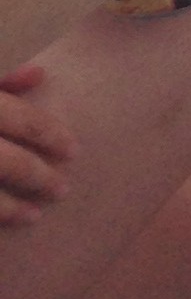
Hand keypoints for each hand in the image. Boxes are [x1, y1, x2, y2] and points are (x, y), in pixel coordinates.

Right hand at [0, 64, 72, 224]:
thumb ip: (2, 81)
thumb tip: (40, 73)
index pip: (24, 120)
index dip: (52, 136)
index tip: (75, 152)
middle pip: (8, 162)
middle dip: (38, 177)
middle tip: (63, 190)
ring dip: (10, 207)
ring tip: (35, 216)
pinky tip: (8, 225)